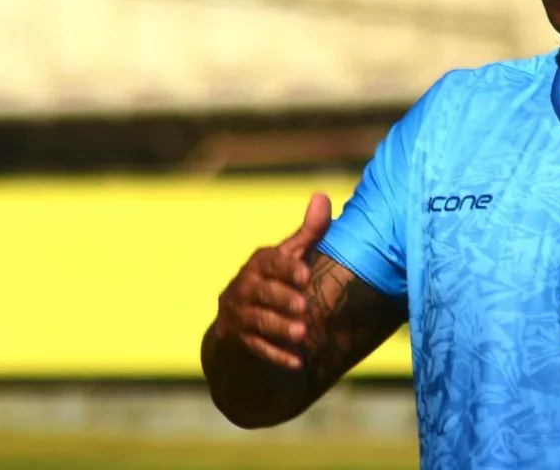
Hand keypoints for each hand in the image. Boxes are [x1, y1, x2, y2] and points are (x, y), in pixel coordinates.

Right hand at [212, 193, 331, 369]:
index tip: (306, 275)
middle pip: (261, 293)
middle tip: (305, 307)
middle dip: (282, 299)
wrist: (242, 323)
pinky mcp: (237, 340)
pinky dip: (275, 356)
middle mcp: (244, 287)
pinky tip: (296, 362)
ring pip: (257, 322)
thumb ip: (309, 232)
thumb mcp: (292, 258)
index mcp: (259, 264)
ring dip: (279, 328)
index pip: (270, 262)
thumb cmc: (278, 283)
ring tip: (302, 334)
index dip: (287, 268)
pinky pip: (255, 349)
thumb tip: (322, 196)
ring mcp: (238, 315)